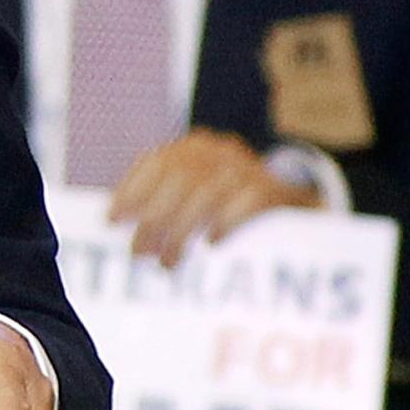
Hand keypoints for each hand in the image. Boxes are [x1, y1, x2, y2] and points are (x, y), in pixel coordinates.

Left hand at [110, 130, 319, 268]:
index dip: (132, 189)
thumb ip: (162, 199)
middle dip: (154, 218)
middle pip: (179, 179)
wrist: (297, 209)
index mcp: (194, 148)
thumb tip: (116, 222)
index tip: (112, 220)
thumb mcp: (194, 194)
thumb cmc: (228, 207)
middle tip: (139, 253)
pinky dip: (226, 222)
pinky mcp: (278, 190)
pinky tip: (211, 244)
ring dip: (183, 230)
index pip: (157, 161)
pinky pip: (248, 202)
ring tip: (169, 261)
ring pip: (208, 192)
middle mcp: (220, 152)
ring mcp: (250, 168)